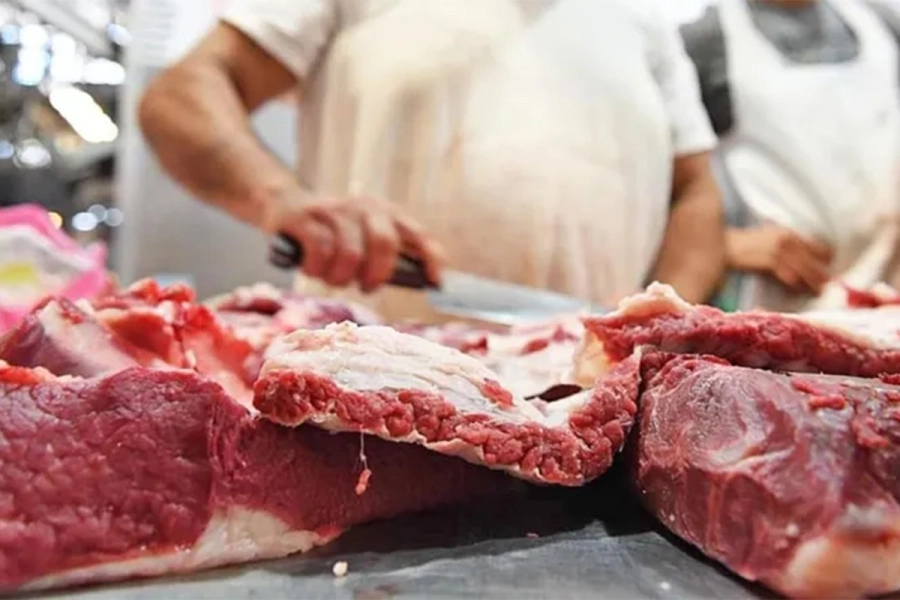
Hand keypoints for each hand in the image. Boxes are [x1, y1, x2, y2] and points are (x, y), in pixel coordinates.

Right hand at [266, 195, 445, 291]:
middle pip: (384, 243)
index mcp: (386, 213)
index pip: (417, 234)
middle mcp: (364, 207)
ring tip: (334, 279)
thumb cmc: (333, 236)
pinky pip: (320, 251)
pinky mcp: (305, 217)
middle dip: (377, 275)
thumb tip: (423, 282)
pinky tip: (313, 269)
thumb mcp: (364, 240)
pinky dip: (318, 269)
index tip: (437, 282)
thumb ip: (390, 257)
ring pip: (350, 254)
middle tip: (366, 287)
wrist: (285, 206)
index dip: (431, 258)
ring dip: (341, 278)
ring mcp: (334, 210)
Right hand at [726, 225, 832, 293]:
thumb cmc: (744, 244)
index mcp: (788, 233)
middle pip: (812, 259)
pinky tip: (799, 290)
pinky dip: (795, 283)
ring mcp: (777, 250)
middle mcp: (786, 239)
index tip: (828, 268)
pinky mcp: (768, 261)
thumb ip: (785, 244)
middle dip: (821, 273)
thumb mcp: (768, 237)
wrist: (723, 245)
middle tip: (827, 285)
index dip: (825, 258)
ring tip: (818, 291)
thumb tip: (801, 258)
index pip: (816, 246)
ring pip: (802, 269)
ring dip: (812, 281)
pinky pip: (787, 275)